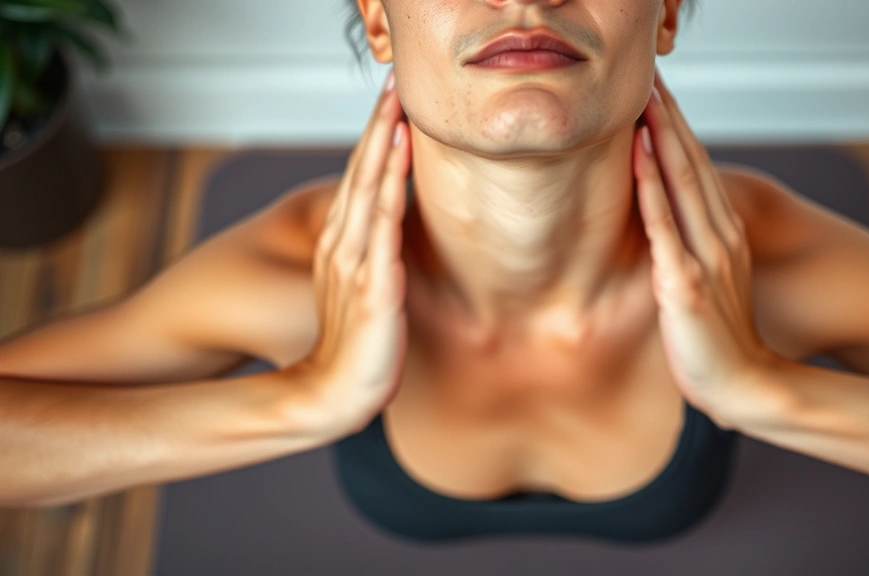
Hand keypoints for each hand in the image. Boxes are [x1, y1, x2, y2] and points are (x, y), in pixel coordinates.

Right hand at [293, 68, 410, 435]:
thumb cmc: (355, 351)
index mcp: (341, 250)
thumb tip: (397, 241)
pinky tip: (397, 163)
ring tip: (395, 108)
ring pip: (367, 193)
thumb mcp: (364, 296)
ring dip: (381, 148)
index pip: (357, 186)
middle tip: (391, 86)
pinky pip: (382, 230)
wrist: (334, 396)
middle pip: (359, 177)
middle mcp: (343, 250)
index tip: (388, 107)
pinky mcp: (373, 289)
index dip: (372, 144)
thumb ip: (375, 264)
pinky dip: (388, 191)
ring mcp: (355, 266)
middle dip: (376, 130)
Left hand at [633, 68, 778, 429]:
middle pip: (694, 167)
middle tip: (652, 80)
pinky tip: (639, 156)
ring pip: (682, 184)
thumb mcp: (713, 290)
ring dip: (663, 139)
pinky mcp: (685, 284)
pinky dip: (651, 188)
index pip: (701, 173)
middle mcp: (720, 239)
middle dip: (672, 121)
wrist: (748, 387)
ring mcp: (705, 259)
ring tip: (644, 100)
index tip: (661, 100)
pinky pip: (664, 227)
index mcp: (725, 238)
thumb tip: (671, 243)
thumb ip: (695, 259)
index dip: (682, 133)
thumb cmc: (721, 345)